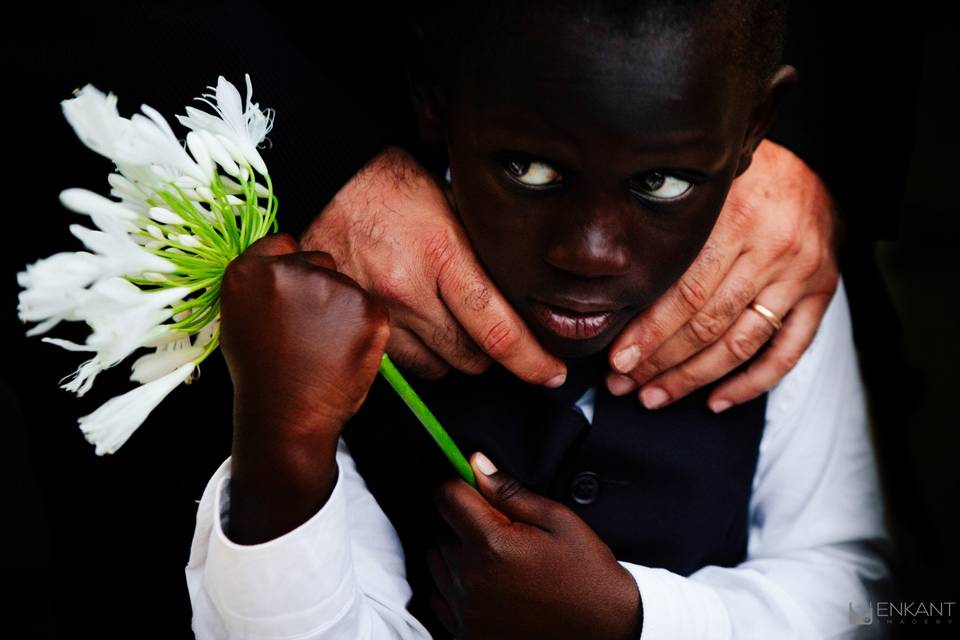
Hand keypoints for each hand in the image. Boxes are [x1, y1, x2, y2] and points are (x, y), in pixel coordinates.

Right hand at [220, 232, 389, 435]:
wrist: (287, 416)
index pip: (282, 244)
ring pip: (346, 284)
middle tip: (309, 329)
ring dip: (342, 308)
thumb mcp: (241, 319)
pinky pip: (370, 308)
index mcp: (249, 272)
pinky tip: (343, 351)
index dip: (291, 268)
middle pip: (319, 259)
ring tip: (323, 346)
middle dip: (319, 287)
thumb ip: (261, 285)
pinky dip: (364, 327)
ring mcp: (329, 286)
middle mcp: (288, 271)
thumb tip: (282, 266)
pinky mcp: (366, 307)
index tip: (293, 293)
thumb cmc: (264, 374)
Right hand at [299, 146, 566, 386]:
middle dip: (489, 353)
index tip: (552, 374)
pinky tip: (419, 323)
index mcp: (441, 254)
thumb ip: (483, 255)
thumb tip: (521, 298)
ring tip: (449, 321)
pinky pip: (401, 364)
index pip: (496, 329)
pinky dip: (419, 353)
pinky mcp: (356, 324)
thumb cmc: (393, 187)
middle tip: (492, 330)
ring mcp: (377, 312)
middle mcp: (406, 290)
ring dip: (451, 354)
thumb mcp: (452, 207)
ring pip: (436, 367)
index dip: (532, 361)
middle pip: (469, 357)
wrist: (326, 181)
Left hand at [428, 453, 641, 639]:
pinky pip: (440, 601)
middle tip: (502, 535)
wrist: (606, 631)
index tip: (477, 493)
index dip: (461, 487)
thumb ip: (509, 492)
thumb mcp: (557, 520)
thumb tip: (476, 465)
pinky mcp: (466, 636)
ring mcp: (466, 613)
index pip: (446, 497)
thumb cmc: (588, 576)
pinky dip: (457, 591)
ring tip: (498, 564)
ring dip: (458, 558)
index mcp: (491, 545)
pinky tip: (490, 590)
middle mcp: (471, 580)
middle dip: (464, 525)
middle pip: (441, 532)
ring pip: (438, 566)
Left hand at [605, 139, 838, 411]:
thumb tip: (615, 280)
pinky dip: (752, 383)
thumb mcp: (709, 186)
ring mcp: (801, 275)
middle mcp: (773, 249)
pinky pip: (788, 352)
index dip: (649, 332)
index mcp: (737, 218)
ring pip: (741, 343)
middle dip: (661, 361)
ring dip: (695, 378)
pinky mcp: (821, 294)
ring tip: (655, 396)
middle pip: (708, 323)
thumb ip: (674, 227)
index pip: (686, 292)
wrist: (820, 165)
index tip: (618, 360)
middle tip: (624, 384)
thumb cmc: (747, 176)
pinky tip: (717, 401)